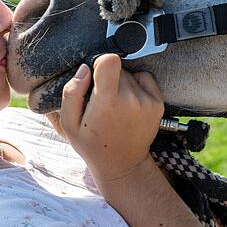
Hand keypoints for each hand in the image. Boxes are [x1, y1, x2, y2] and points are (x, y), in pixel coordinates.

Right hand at [59, 54, 163, 183]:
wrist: (122, 165)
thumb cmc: (92, 145)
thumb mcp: (69, 123)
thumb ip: (71, 93)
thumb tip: (84, 69)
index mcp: (107, 103)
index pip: (109, 61)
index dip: (99, 64)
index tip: (95, 77)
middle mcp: (130, 100)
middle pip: (118, 68)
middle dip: (108, 78)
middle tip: (102, 100)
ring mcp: (147, 102)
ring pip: (130, 74)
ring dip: (121, 83)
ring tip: (115, 105)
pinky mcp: (157, 103)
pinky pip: (145, 78)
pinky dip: (136, 84)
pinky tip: (128, 102)